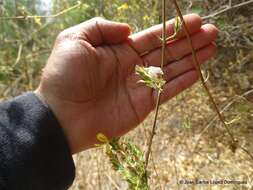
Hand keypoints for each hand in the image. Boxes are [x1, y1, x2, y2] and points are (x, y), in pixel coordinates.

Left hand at [35, 14, 217, 153]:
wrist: (61, 116)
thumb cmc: (64, 77)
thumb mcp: (74, 40)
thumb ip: (101, 28)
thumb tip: (128, 29)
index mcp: (118, 50)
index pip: (151, 37)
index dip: (173, 29)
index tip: (195, 21)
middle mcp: (131, 67)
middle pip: (166, 51)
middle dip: (189, 41)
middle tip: (212, 32)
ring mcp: (139, 86)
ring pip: (171, 69)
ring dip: (192, 59)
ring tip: (212, 47)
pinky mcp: (143, 105)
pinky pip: (167, 91)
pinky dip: (183, 82)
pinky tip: (198, 71)